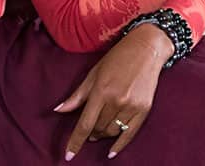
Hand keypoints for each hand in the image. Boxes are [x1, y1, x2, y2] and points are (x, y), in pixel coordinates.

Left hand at [55, 24, 171, 160]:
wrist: (146, 49)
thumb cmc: (117, 58)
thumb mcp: (93, 73)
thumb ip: (77, 95)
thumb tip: (58, 110)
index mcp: (101, 90)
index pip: (85, 124)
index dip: (75, 141)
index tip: (68, 155)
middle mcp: (116, 100)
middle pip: (98, 129)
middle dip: (91, 133)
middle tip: (89, 129)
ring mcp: (131, 105)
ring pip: (112, 132)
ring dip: (103, 134)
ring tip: (100, 130)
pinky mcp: (144, 109)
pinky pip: (130, 134)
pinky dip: (119, 145)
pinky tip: (111, 152)